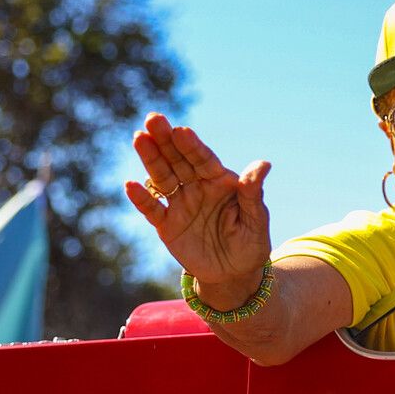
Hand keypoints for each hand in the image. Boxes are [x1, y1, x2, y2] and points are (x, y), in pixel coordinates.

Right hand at [127, 112, 272, 304]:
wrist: (234, 274)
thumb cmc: (251, 243)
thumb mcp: (256, 220)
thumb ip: (253, 193)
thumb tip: (264, 164)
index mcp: (220, 181)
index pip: (204, 159)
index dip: (192, 145)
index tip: (181, 130)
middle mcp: (197, 187)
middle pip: (178, 160)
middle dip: (165, 140)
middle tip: (153, 118)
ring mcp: (180, 204)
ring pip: (162, 177)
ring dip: (150, 159)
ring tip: (138, 138)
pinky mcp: (167, 225)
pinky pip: (152, 209)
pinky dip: (141, 198)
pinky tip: (130, 184)